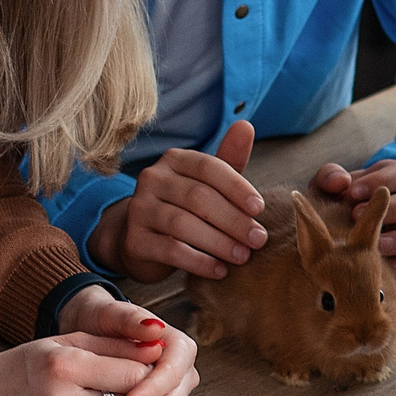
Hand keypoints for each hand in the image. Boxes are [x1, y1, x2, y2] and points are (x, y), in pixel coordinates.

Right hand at [87, 121, 264, 283]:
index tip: (260, 209)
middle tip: (258, 239)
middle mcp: (152, 179)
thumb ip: (229, 159)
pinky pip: (170, 250)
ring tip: (242, 256)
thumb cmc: (185, 207)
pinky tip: (219, 271)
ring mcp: (139, 209)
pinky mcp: (135, 240)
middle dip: (233, 220)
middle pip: (198, 197)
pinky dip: (199, 261)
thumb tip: (245, 125)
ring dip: (218, 242)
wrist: (143, 240)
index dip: (236, 187)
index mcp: (174, 160)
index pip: (208, 167)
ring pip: (183, 224)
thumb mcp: (208, 183)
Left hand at [309, 158, 395, 278]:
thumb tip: (340, 181)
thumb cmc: (339, 204)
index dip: (383, 180)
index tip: (353, 192)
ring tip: (377, 245)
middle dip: (393, 208)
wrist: (341, 236)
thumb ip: (329, 177)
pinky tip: (383, 267)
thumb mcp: (330, 188)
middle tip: (357, 217)